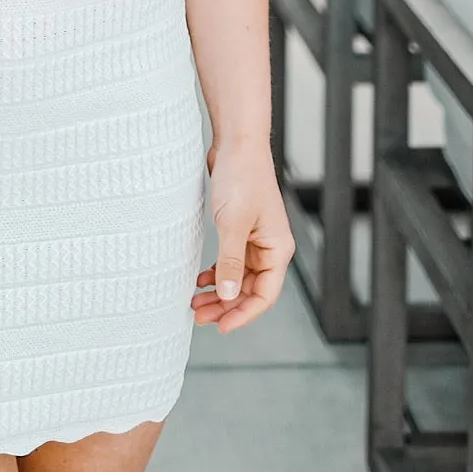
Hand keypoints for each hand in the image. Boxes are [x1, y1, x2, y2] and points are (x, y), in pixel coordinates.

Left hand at [191, 139, 293, 334]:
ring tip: (195, 303)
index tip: (220, 327)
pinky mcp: (241, 230)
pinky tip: (200, 280)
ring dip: (219, 292)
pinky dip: (217, 273)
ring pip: (238, 278)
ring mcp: (256, 239)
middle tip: (199, 317)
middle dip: (226, 306)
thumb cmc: (241, 179)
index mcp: (278, 249)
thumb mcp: (233, 224)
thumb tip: (228, 297)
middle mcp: (270, 248)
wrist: (237, 144)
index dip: (243, 314)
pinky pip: (231, 262)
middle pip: (250, 290)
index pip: (265, 295)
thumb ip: (231, 262)